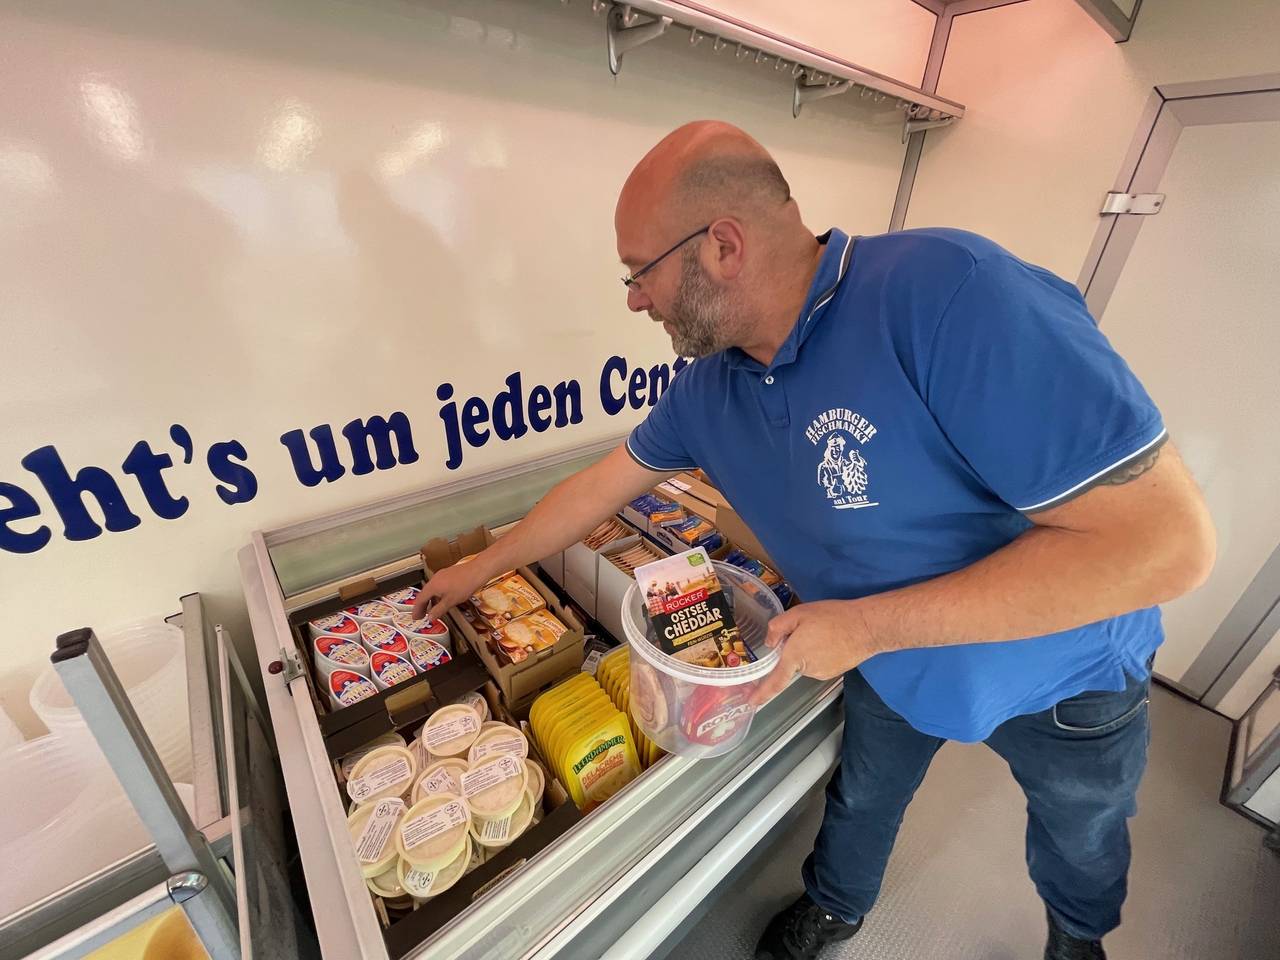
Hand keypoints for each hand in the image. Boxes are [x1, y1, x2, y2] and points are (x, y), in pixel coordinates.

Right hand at [411, 562, 487, 621]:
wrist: (477, 571)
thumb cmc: (465, 584)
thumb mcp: (450, 602)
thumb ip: (439, 610)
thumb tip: (430, 617)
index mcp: (432, 586)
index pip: (420, 599)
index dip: (416, 610)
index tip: (415, 617)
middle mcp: (435, 579)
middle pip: (424, 594)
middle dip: (422, 605)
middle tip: (421, 615)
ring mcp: (441, 575)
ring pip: (431, 589)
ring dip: (430, 600)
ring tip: (432, 609)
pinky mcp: (448, 574)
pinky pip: (438, 585)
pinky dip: (437, 594)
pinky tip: (443, 599)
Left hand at [748, 600, 879, 706]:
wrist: (867, 627)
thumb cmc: (834, 618)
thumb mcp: (799, 613)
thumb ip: (777, 628)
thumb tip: (769, 643)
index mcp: (794, 657)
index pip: (775, 681)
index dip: (761, 694)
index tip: (751, 703)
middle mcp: (807, 670)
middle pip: (791, 663)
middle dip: (793, 648)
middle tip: (806, 629)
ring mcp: (822, 673)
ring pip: (805, 662)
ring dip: (808, 649)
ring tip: (822, 631)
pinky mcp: (834, 672)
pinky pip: (819, 662)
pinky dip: (820, 652)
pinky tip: (831, 638)